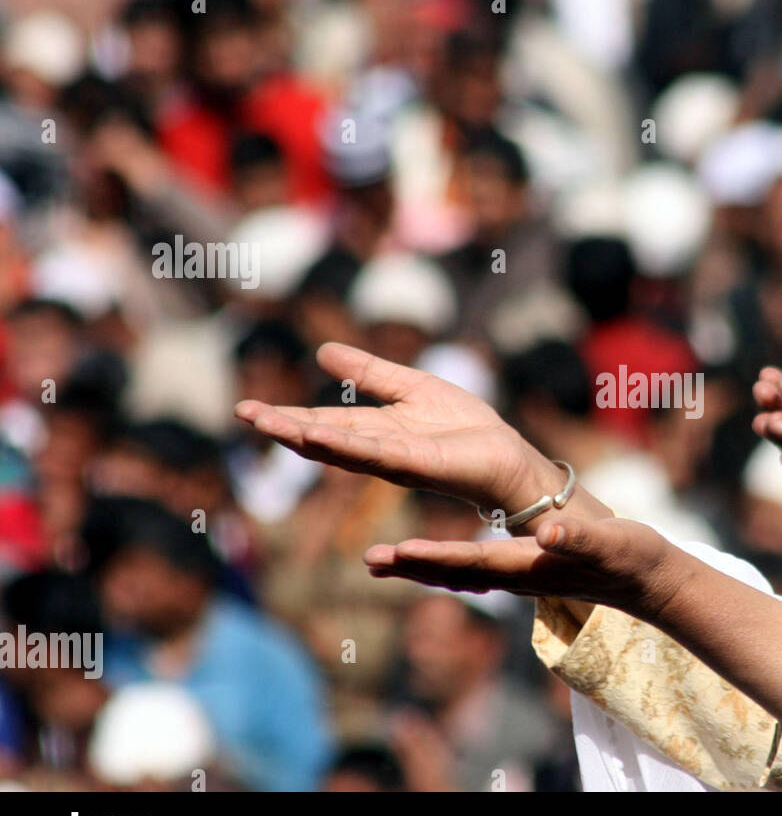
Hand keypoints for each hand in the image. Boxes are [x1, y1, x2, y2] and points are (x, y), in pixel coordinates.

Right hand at [234, 343, 548, 514]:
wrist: (504, 454)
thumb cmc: (463, 426)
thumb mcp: (410, 386)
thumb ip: (370, 372)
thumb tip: (322, 351)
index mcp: (372, 428)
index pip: (320, 420)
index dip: (284, 415)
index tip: (246, 408)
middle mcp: (374, 447)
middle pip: (320, 436)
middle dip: (282, 426)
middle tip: (243, 413)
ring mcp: (391, 460)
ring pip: (338, 446)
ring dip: (303, 435)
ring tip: (269, 423)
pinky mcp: (414, 465)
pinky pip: (372, 453)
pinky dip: (343, 444)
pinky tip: (316, 435)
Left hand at [363, 517, 682, 620]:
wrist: (648, 582)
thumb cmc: (632, 558)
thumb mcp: (611, 541)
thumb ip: (578, 538)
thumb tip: (548, 534)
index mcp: (532, 566)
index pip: (477, 562)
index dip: (438, 557)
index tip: (401, 551)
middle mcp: (518, 576)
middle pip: (456, 573)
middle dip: (413, 567)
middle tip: (370, 559)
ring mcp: (519, 577)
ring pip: (459, 573)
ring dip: (419, 567)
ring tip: (380, 560)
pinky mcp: (524, 572)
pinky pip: (472, 569)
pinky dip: (443, 563)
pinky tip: (425, 557)